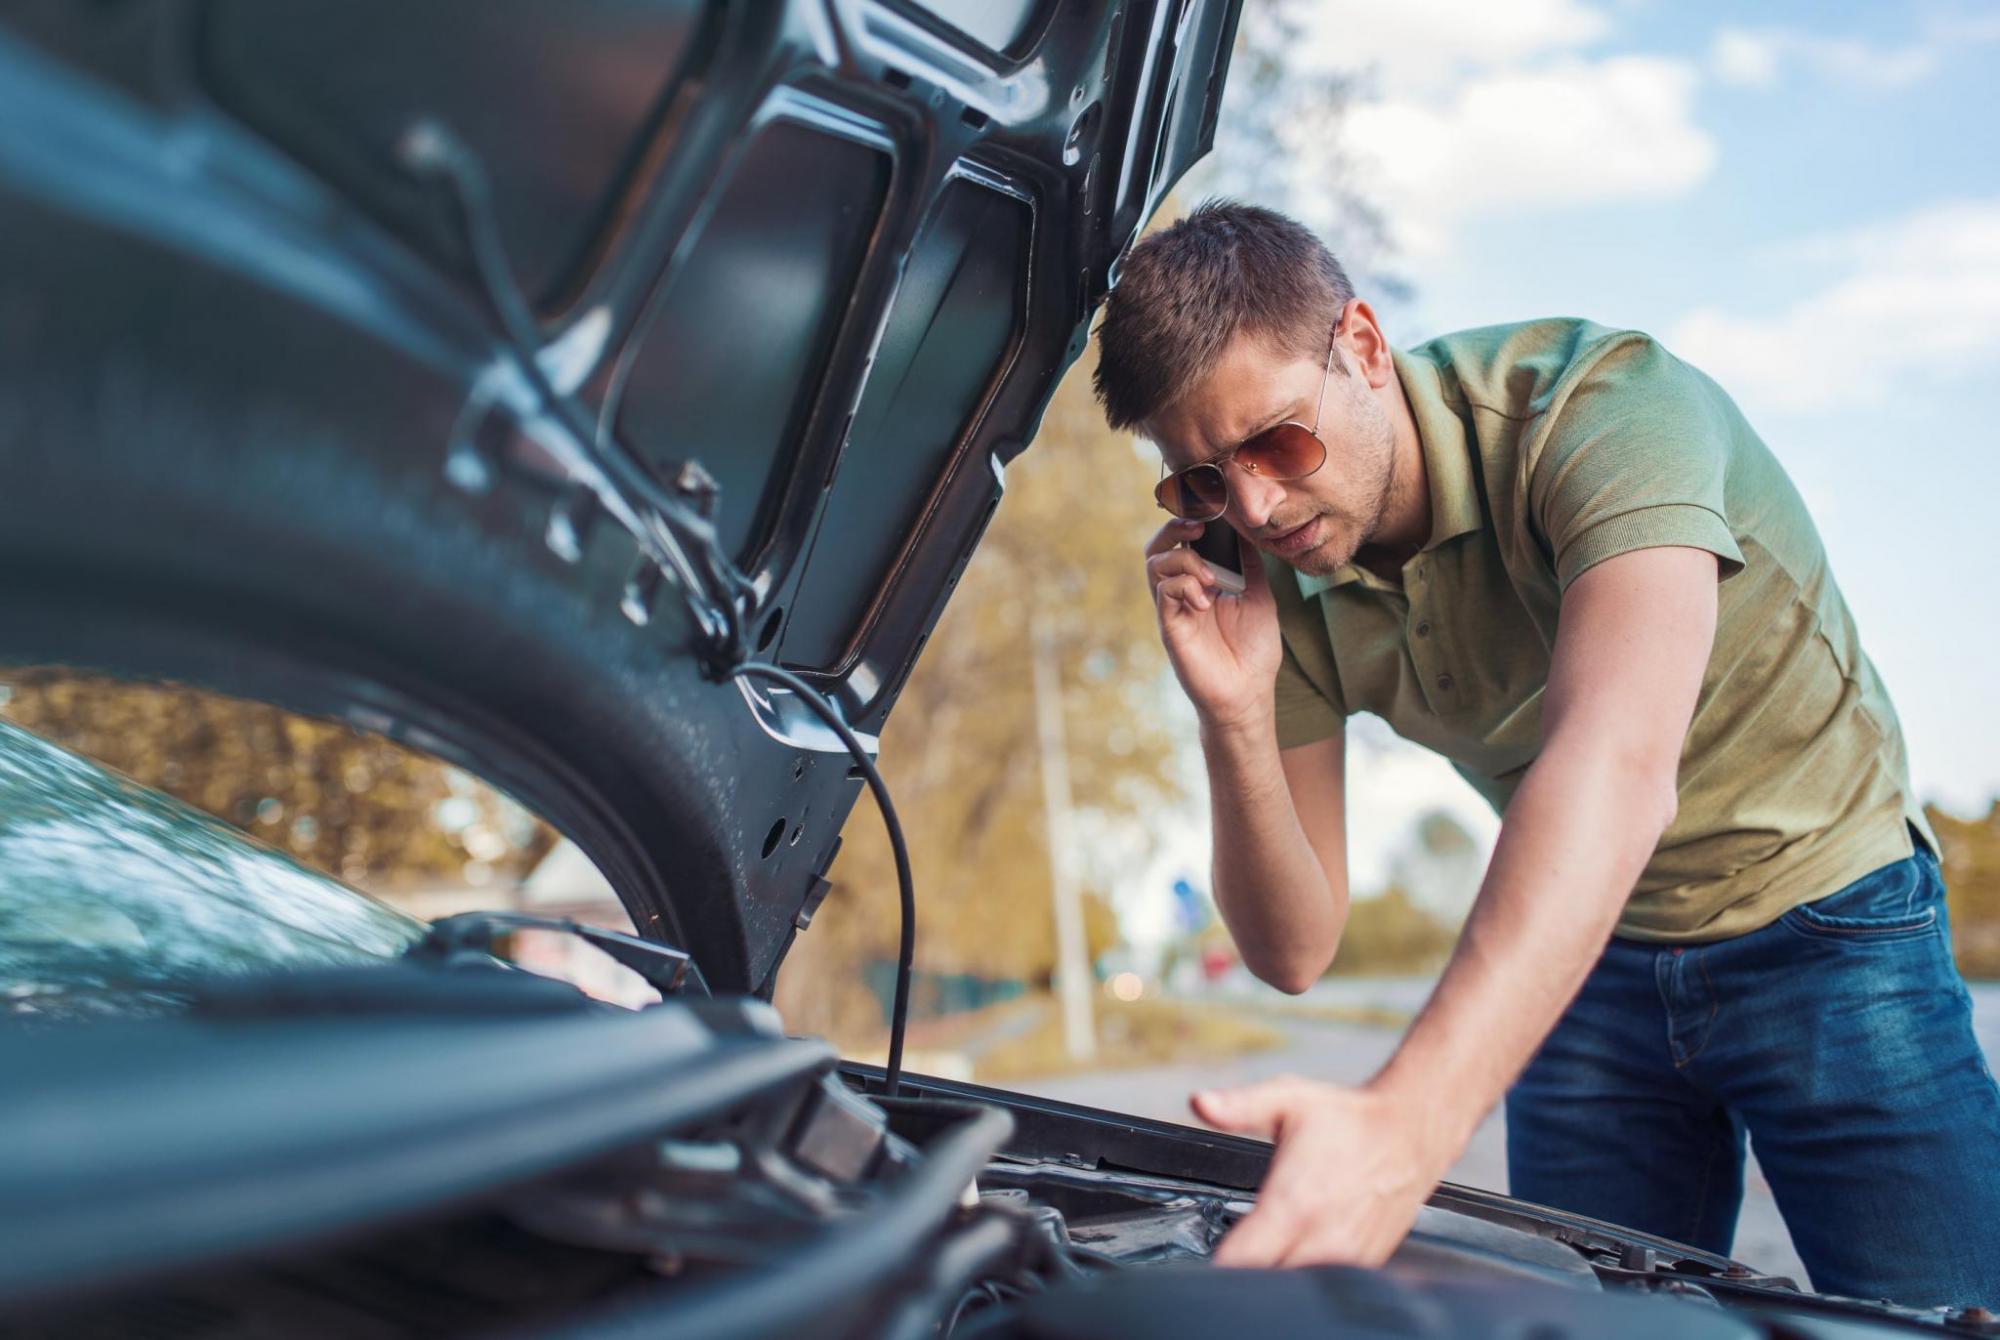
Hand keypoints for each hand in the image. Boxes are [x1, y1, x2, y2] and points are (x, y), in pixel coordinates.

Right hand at [1142, 518, 1282, 729]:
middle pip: (1159, 546)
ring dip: (1184, 560)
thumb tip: (1245, 527)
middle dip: (1174, 527)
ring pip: (1155, 563)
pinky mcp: (1170, 627)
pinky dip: (1184, 585)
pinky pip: (1163, 592)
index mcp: (1201, 582)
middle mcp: (1182, 592)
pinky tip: (1206, 601)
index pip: (1183, 540)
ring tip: (1210, 579)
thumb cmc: (1254, 650)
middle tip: (1198, 527)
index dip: (1189, 518)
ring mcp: (1173, 609)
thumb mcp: (1258, 595)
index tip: (1210, 507)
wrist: (1249, 694)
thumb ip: (1248, 563)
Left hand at [1190, 1075, 1458, 1267]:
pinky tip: (1303, 1247)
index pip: (1240, 1262)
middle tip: (1239, 1243)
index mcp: (1295, 1204)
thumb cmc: (1349, 1118)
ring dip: (1279, 1271)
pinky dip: (1310, 1272)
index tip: (1211, 1246)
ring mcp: (1348, 1258)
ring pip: (1299, 1287)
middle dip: (1246, 1269)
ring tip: (1270, 1246)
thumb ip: (1238, 1106)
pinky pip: (1328, 1284)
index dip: (1218, 1261)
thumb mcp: (1287, 1099)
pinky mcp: (1367, 1264)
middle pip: (1266, 1280)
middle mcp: (1323, 1239)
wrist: (1412, 1131)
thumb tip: (1200, 1102)